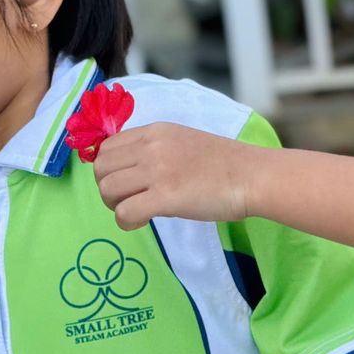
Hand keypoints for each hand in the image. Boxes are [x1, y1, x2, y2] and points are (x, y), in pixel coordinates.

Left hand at [92, 122, 252, 229]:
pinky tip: (143, 223)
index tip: (126, 183)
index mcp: (156, 131)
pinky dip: (127, 222)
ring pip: (107, 189)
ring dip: (115, 206)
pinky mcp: (166, 196)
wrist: (253, 176)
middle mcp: (152, 146)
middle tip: (128, 200)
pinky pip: (124, 212)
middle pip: (101, 168)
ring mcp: (158, 170)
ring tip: (136, 212)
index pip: (108, 147)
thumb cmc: (225, 164)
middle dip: (107, 189)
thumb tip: (131, 170)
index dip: (109, 169)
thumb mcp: (185, 141)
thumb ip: (157, 149)